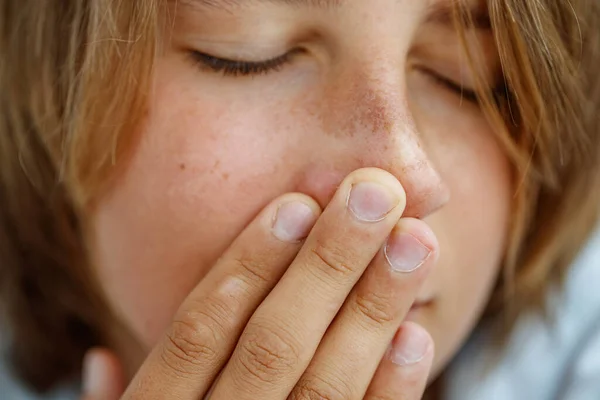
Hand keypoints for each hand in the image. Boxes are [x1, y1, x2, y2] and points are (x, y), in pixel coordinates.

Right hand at [82, 168, 436, 399]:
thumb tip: (97, 360)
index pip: (199, 332)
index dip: (248, 264)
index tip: (297, 203)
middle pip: (273, 346)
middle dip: (328, 265)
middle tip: (375, 194)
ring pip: (324, 389)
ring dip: (372, 311)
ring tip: (414, 242)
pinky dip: (390, 393)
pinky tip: (413, 333)